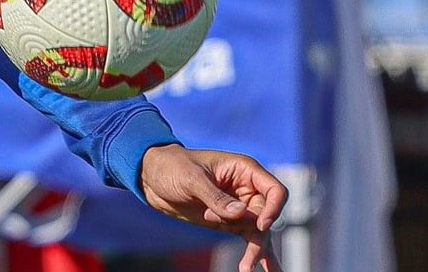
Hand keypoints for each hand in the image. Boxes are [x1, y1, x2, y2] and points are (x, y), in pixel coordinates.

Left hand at [138, 144, 286, 271]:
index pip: (274, 190)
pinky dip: (256, 253)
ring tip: (247, 268)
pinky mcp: (229, 222)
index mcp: (243, 170)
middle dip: (257, 235)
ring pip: (260, 231)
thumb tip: (241, 214)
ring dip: (258, 250)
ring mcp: (239, 207)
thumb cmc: (172, 166)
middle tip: (247, 259)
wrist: (152, 177)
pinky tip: (264, 269)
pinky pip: (249, 238)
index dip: (273, 208)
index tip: (260, 225)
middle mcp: (246, 188)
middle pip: (267, 215)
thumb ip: (216, 197)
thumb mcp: (191, 179)